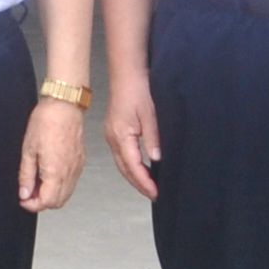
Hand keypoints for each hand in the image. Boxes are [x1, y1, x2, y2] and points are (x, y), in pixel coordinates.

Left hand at [17, 97, 86, 213]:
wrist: (64, 105)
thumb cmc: (47, 121)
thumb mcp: (28, 150)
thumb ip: (26, 175)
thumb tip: (24, 192)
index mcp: (56, 172)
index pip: (46, 202)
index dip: (31, 205)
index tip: (23, 199)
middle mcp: (69, 172)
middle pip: (58, 202)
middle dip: (41, 202)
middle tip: (28, 192)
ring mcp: (77, 167)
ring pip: (66, 194)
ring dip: (51, 194)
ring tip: (37, 182)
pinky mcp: (80, 161)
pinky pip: (71, 182)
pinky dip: (60, 185)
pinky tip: (49, 174)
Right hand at [101, 70, 161, 201]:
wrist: (126, 73)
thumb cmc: (137, 89)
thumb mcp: (150, 114)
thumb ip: (153, 139)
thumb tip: (157, 160)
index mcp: (121, 136)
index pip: (133, 167)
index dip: (145, 182)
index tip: (156, 192)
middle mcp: (113, 138)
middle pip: (125, 169)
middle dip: (139, 184)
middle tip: (154, 194)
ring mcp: (111, 135)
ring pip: (122, 163)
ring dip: (135, 176)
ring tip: (149, 185)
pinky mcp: (114, 131)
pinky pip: (122, 154)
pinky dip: (131, 165)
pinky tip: (141, 167)